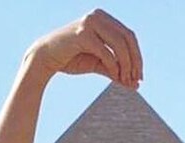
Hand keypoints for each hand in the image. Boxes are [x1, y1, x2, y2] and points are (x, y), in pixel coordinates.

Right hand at [26, 9, 142, 88]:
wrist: (44, 58)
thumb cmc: (70, 59)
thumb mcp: (97, 63)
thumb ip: (115, 69)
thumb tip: (135, 84)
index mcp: (103, 18)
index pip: (129, 36)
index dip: (137, 56)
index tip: (139, 76)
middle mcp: (98, 16)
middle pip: (128, 38)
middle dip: (135, 60)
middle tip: (137, 79)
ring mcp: (90, 23)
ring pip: (119, 44)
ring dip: (126, 65)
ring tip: (126, 80)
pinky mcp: (82, 34)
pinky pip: (106, 52)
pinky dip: (113, 66)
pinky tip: (115, 77)